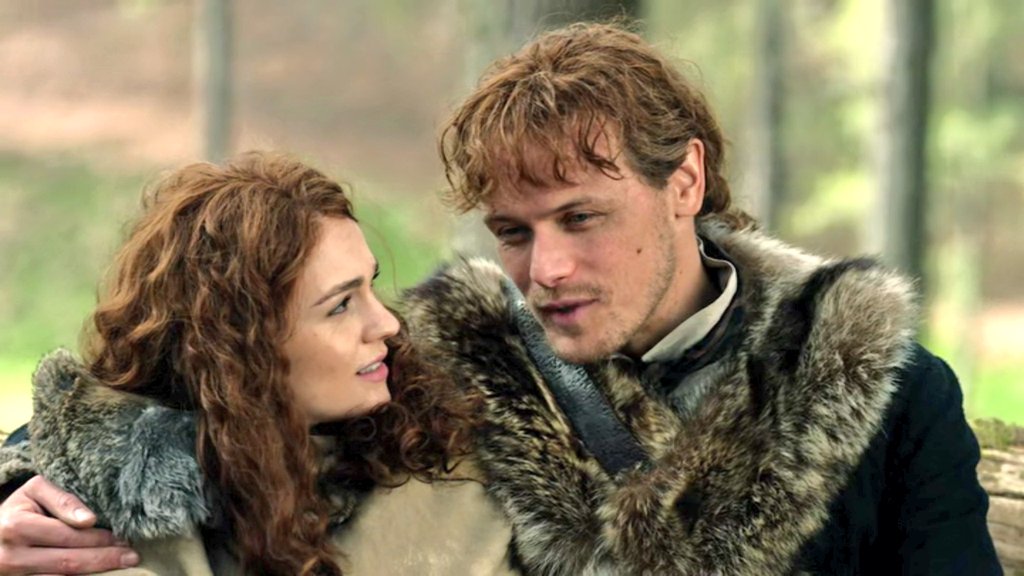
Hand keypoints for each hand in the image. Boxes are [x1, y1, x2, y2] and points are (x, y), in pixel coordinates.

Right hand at [0, 476, 138, 574]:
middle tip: (132, 556)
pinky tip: (97, 574)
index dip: (99, 539)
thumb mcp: (36, 490)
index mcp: (16, 526)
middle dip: (104, 559)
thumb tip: (89, 519)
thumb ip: (63, 499)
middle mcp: (10, 556)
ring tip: (120, 565)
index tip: (125, 539)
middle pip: (68, 563)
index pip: (68, 536)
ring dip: (95, 574)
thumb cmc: (20, 507)